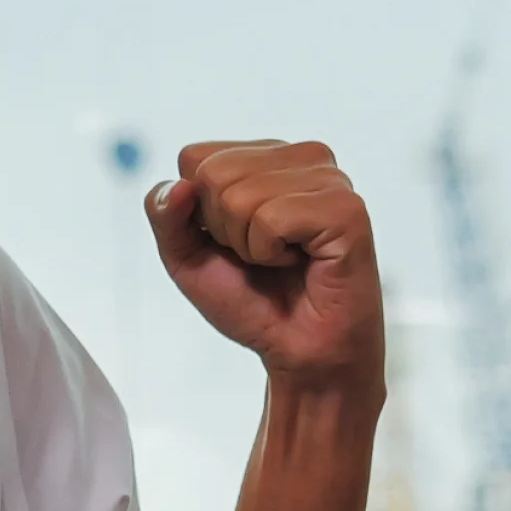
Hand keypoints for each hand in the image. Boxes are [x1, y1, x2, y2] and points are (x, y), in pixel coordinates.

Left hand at [147, 139, 382, 393]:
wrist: (301, 354)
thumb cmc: (254, 302)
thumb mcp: (187, 257)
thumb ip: (165, 215)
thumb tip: (179, 185)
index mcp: (266, 156)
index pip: (195, 157)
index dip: (199, 212)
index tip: (234, 242)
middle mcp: (300, 158)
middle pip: (214, 173)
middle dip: (223, 230)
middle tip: (261, 257)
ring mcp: (328, 179)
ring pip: (240, 196)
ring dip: (249, 246)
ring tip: (283, 260)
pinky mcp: (345, 209)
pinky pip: (272, 218)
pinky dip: (271, 253)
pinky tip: (301, 262)